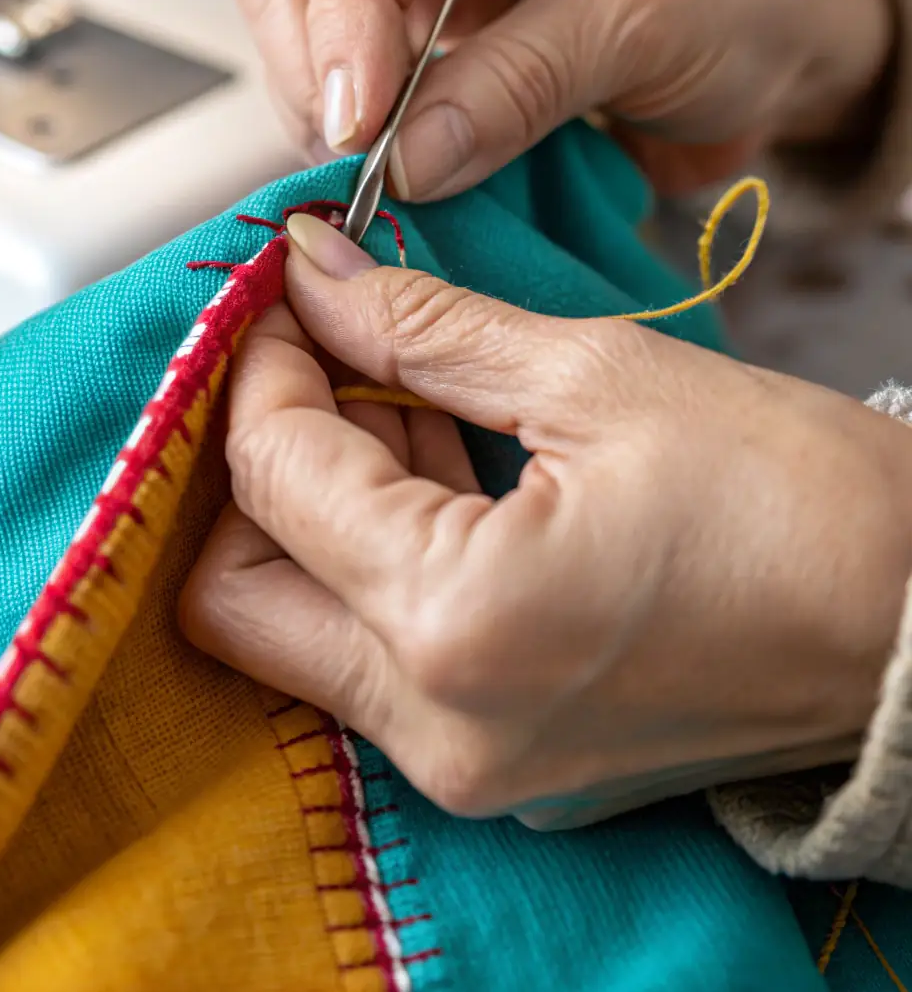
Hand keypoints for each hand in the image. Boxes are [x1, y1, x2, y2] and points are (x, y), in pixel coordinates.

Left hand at [179, 217, 911, 818]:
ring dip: (313, 505)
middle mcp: (437, 723)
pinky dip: (371, 558)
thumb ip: (426, 327)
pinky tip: (437, 463)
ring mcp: (463, 760)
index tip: (295, 296)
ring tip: (399, 397)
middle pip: (233, 594)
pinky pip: (371, 656)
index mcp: (458, 622)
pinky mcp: (494, 760)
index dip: (264, 365)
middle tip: (318, 359)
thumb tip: (314, 271)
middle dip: (251, 464)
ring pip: (292, 629)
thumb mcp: (599, 376)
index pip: (273, 476)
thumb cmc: (798, 499)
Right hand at [236, 0, 888, 200]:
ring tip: (376, 177)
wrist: (787, 46)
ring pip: (304, 18)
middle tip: (356, 162)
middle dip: (320, 63)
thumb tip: (397, 165)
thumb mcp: (642, 23)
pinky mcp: (427, 31)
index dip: (352, 9)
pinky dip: (359, 138)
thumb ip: (515, 86)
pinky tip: (393, 174)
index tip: (358, 122)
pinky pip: (352, 81)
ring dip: (325, 107)